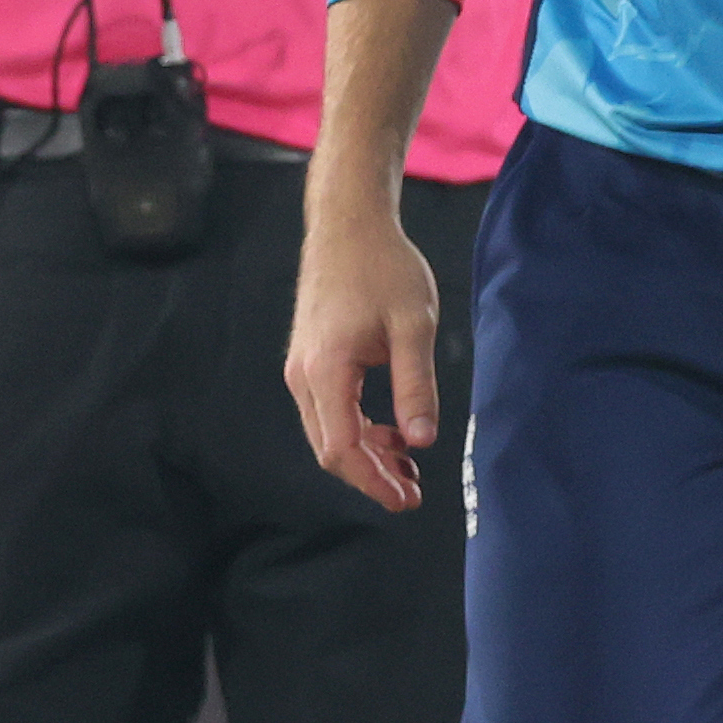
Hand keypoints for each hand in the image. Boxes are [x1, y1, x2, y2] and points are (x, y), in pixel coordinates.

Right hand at [287, 197, 442, 509]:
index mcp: (326, 369)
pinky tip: (393, 433)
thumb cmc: (384, 267)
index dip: (373, 481)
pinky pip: (329, 412)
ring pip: (328, 433)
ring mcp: (302, 368)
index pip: (342, 448)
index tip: (406, 499)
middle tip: (414, 492)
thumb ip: (416, 386)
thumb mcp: (414, 326)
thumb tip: (421, 442)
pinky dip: (359, 431)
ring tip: (410, 466)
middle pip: (330, 449)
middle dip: (371, 476)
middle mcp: (303, 375)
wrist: (349, 224)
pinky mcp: (310, 361)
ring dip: (367, 455)